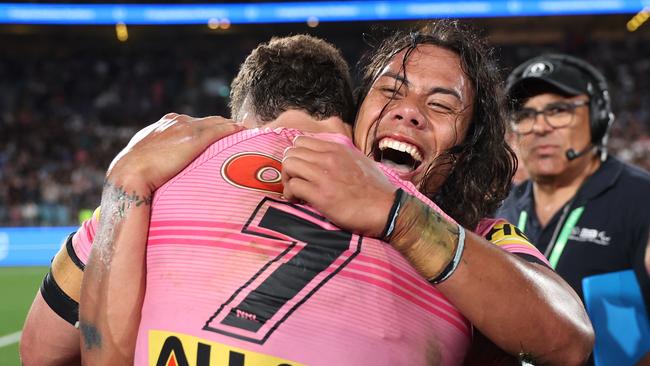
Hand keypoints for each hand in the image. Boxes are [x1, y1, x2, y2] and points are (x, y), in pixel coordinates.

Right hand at [107, 113, 243, 190]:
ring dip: (234, 129)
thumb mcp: (147, 157)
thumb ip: (161, 155)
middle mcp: (178, 121)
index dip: (212, 130)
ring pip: (219, 123)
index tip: (225, 137)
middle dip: (226, 128)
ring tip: (250, 136)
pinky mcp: (194, 138)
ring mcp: (187, 127)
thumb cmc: (135, 173)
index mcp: (167, 123)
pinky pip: (223, 130)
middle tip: (244, 136)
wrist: (129, 174)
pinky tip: (247, 135)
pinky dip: (236, 131)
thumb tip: (164, 168)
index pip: (197, 123)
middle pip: (211, 120)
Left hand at [282, 135, 394, 236]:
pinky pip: (293, 186)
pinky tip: (298, 201)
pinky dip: (290, 194)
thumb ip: (342, 155)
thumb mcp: (360, 160)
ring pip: (288, 165)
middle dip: (289, 168)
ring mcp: (324, 175)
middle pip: (291, 152)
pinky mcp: (321, 195)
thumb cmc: (376, 189)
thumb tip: (329, 156)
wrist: (387, 209)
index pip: (301, 141)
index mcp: (337, 148)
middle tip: (296, 182)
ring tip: (295, 192)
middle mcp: (328, 158)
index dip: (297, 155)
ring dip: (287, 180)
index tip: (302, 169)